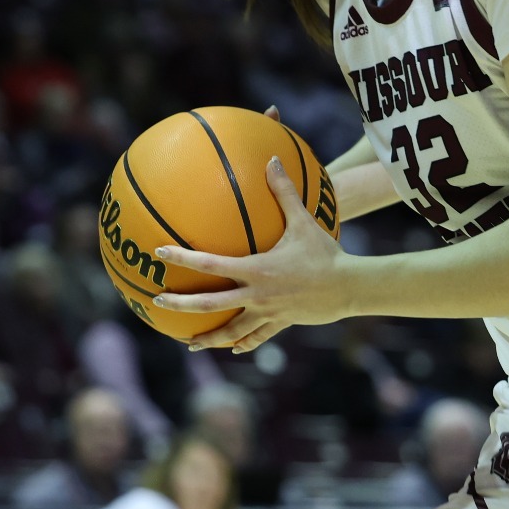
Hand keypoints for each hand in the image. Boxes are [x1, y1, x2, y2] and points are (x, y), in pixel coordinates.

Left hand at [153, 156, 350, 353]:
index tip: (160, 253)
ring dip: (208, 338)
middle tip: (158, 302)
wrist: (349, 287)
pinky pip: (257, 337)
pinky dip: (243, 343)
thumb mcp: (304, 221)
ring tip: (190, 344)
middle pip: (210, 304)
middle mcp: (256, 295)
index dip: (183, 258)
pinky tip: (233, 348)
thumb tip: (273, 159)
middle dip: (181, 305)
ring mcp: (267, 313)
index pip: (211, 264)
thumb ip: (284, 192)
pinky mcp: (280, 324)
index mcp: (256, 269)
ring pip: (231, 331)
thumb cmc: (326, 252)